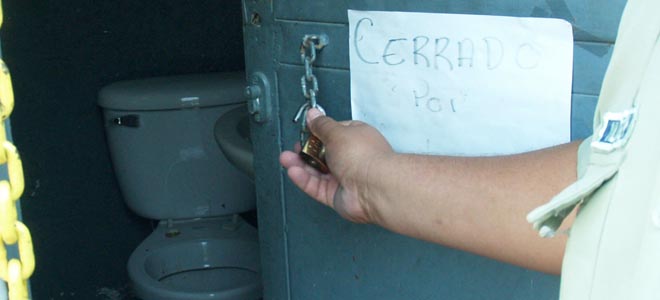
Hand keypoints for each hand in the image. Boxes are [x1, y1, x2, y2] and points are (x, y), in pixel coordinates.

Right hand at [279, 108, 393, 222]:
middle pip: (322, 153)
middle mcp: (351, 158)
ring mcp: (344, 177)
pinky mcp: (337, 195)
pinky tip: (294, 172)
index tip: (304, 131)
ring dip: (301, 165)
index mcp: (356, 138)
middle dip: (306, 151)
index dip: (317, 132)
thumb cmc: (364, 157)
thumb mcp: (336, 132)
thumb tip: (313, 114)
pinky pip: (316, 187)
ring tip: (286, 159)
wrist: (373, 187)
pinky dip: (304, 180)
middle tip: (294, 148)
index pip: (333, 132)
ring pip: (317, 171)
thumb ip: (321, 125)